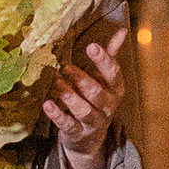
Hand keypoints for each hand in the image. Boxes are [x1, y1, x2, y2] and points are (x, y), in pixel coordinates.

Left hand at [44, 28, 126, 168]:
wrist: (90, 137)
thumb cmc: (97, 100)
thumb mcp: (105, 79)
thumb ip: (111, 55)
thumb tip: (122, 31)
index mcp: (116, 89)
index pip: (113, 73)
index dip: (103, 60)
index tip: (91, 46)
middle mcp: (108, 106)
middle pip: (97, 93)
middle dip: (82, 80)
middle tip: (66, 68)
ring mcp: (93, 122)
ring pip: (84, 110)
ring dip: (71, 97)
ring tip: (58, 84)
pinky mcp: (77, 132)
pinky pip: (68, 124)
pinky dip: (57, 115)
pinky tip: (47, 104)